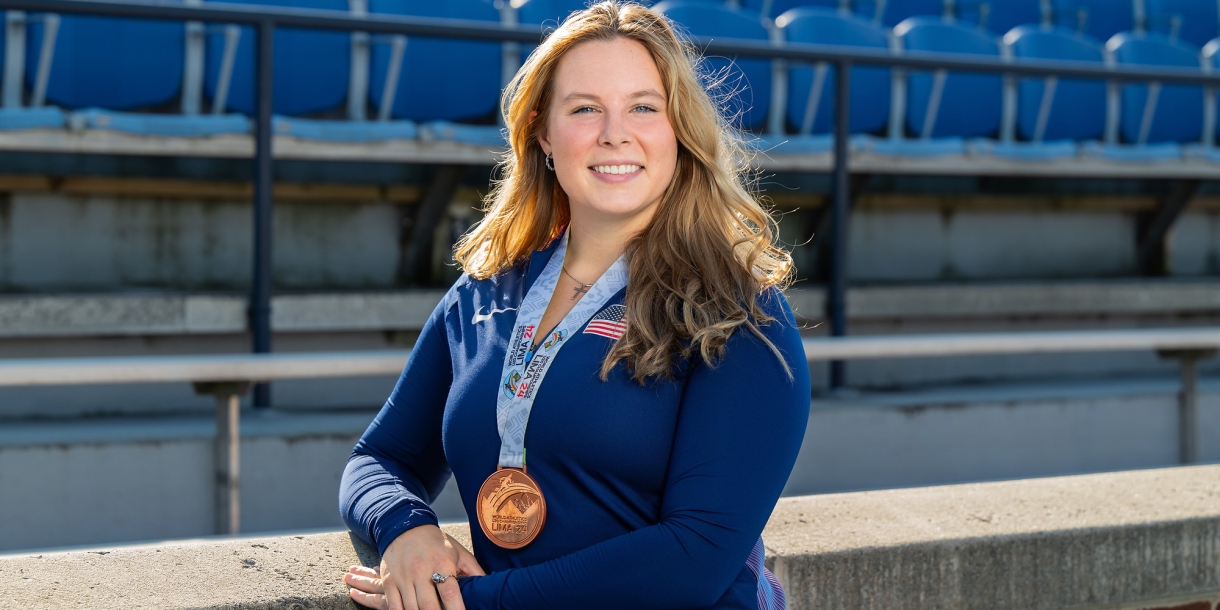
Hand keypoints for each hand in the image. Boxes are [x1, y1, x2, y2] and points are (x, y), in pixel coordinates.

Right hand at [344, 525, 484, 609]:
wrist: (405, 526)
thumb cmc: (435, 542)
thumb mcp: (458, 552)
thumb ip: (474, 571)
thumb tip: (489, 587)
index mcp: (442, 563)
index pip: (450, 592)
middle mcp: (421, 570)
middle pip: (429, 605)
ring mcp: (403, 577)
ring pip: (411, 608)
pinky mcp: (389, 581)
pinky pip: (394, 606)